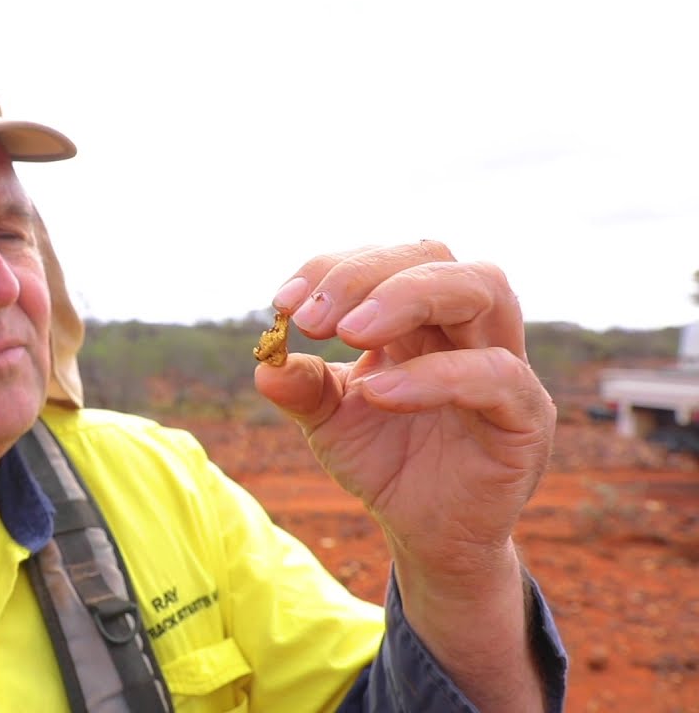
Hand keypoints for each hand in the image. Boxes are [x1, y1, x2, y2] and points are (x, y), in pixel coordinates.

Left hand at [253, 240, 555, 582]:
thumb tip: (266, 364)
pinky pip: (496, 374)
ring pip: (484, 288)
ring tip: (349, 333)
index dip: (334, 268)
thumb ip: (302, 387)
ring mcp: (503, 364)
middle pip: (434, 257)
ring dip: (407, 298)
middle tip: (313, 319)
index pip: (386, 260)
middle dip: (366, 275)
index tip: (284, 304)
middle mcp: (465, 327)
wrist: (421, 533)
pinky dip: (434, 376)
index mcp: (418, 317)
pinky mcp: (525, 415)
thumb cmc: (384, 460)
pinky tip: (379, 393)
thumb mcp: (328, 421)